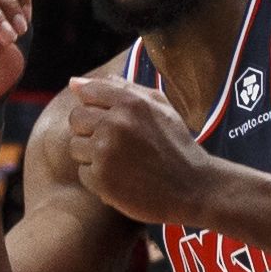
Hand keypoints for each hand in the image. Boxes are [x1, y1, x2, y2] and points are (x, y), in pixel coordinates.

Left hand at [50, 75, 225, 226]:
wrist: (195, 188)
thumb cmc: (176, 145)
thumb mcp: (160, 107)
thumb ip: (121, 88)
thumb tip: (75, 83)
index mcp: (130, 102)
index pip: (88, 92)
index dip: (96, 106)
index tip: (113, 121)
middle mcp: (115, 124)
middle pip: (76, 119)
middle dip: (91, 130)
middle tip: (117, 144)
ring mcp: (106, 152)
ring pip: (76, 146)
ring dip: (93, 155)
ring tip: (121, 163)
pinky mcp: (102, 179)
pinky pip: (83, 173)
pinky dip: (99, 178)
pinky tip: (122, 179)